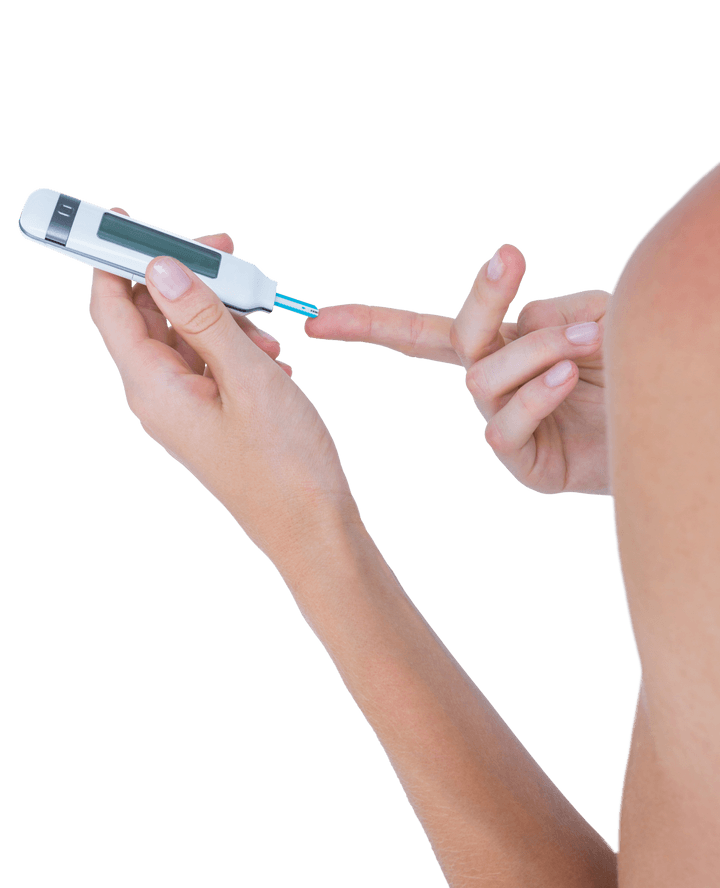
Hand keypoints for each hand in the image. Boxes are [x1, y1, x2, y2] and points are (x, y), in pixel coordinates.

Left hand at [89, 215, 354, 567]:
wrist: (314, 528)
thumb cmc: (285, 464)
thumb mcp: (247, 375)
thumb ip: (202, 316)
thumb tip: (160, 267)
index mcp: (153, 388)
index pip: (109, 307)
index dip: (113, 257)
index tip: (129, 218)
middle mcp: (158, 397)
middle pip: (149, 315)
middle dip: (186, 280)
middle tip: (227, 258)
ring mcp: (184, 408)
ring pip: (185, 336)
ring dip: (222, 316)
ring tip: (265, 331)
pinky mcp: (209, 416)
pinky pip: (209, 362)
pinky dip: (235, 346)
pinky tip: (270, 356)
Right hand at [305, 246, 609, 495]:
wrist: (667, 424)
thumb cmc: (630, 368)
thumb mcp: (595, 316)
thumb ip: (550, 312)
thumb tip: (512, 327)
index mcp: (499, 347)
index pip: (423, 333)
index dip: (371, 325)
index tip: (321, 318)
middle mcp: (494, 384)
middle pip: (456, 338)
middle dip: (480, 298)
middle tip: (512, 258)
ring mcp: (505, 425)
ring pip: (485, 378)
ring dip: (535, 350)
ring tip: (586, 343)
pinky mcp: (524, 463)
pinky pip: (504, 426)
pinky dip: (535, 396)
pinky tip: (568, 378)